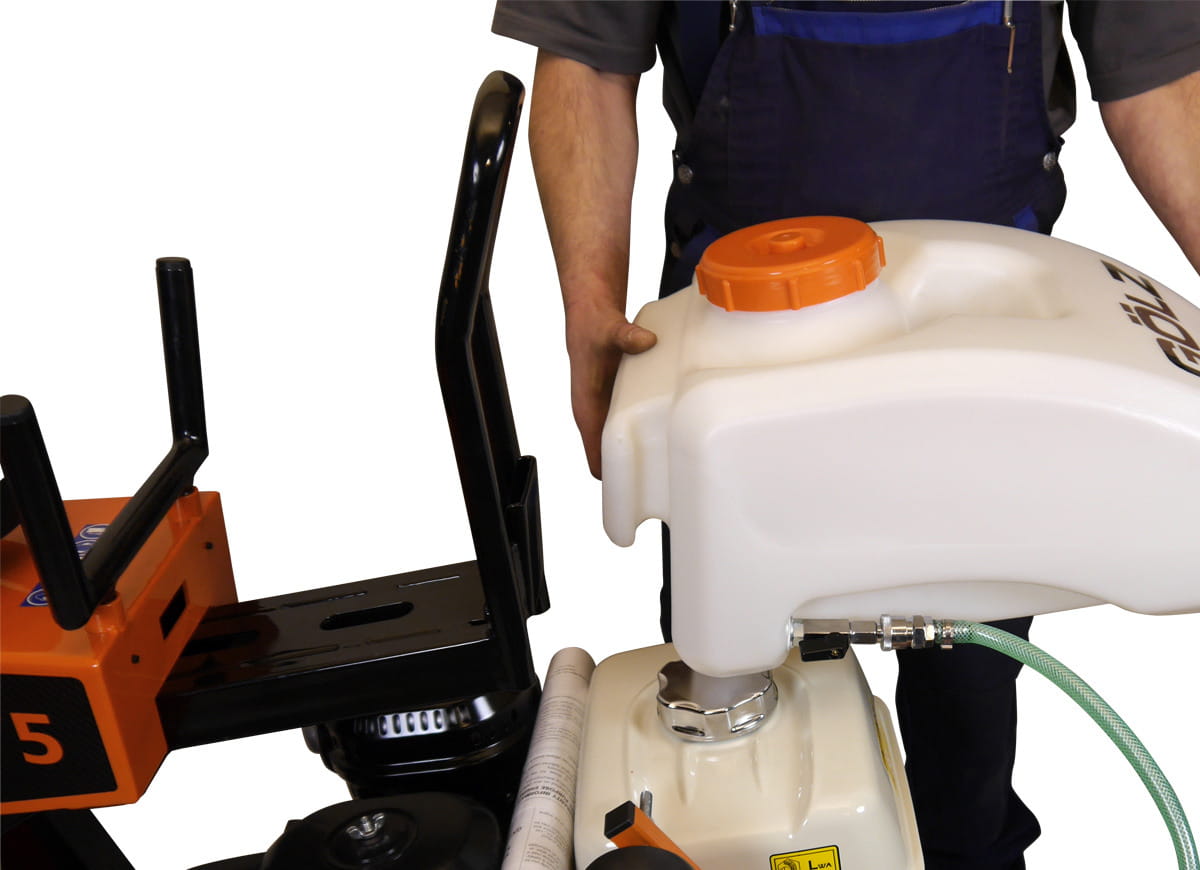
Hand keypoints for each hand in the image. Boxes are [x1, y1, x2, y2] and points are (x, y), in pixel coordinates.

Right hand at [566, 299, 656, 478]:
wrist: (591, 315)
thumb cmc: (592, 328)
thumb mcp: (608, 331)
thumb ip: (626, 337)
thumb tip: (645, 340)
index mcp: (587, 411)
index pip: (596, 459)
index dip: (613, 479)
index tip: (635, 492)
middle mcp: (597, 416)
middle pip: (612, 459)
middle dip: (633, 473)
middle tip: (664, 483)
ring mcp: (609, 410)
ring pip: (622, 444)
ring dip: (641, 454)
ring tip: (671, 464)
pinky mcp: (622, 401)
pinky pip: (633, 426)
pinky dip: (647, 433)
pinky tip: (670, 432)